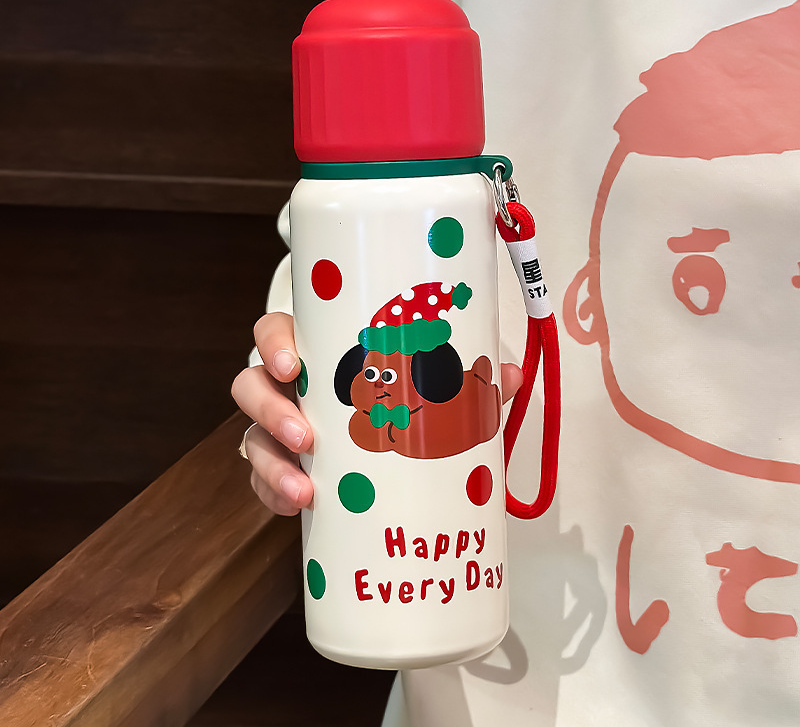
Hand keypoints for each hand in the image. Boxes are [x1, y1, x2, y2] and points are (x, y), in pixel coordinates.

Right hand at [232, 312, 523, 515]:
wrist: (384, 446)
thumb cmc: (400, 396)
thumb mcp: (429, 383)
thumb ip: (465, 378)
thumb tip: (508, 373)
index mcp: (316, 354)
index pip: (275, 333)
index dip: (274, 344)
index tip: (293, 365)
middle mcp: (288, 389)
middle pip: (251, 385)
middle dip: (271, 410)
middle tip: (308, 436)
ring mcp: (279, 431)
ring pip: (251, 437)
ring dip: (271, 461)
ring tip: (306, 486)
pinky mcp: (282, 470)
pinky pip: (263, 482)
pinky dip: (274, 494)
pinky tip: (298, 506)